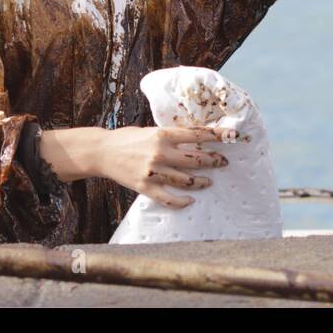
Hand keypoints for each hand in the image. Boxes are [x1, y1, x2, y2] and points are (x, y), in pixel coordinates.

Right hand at [93, 126, 230, 208]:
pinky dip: (182, 201)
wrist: (103, 151)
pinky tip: (191, 200)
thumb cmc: (127, 138)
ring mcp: (153, 171)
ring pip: (186, 180)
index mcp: (162, 135)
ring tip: (209, 181)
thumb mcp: (151, 131)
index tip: (229, 136)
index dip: (215, 136)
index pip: (195, 134)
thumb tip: (194, 139)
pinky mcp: (145, 187)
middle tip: (223, 162)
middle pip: (195, 159)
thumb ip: (170, 137)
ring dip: (202, 181)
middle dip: (213, 161)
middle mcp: (160, 153)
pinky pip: (169, 198)